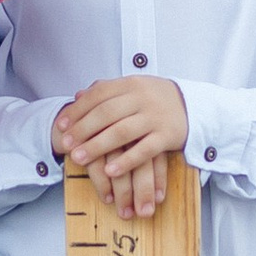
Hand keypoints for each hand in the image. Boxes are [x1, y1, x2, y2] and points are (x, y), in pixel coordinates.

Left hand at [53, 75, 189, 218]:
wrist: (193, 106)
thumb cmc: (155, 98)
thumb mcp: (133, 88)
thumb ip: (107, 91)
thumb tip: (78, 95)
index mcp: (131, 84)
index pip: (98, 95)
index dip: (77, 110)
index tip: (61, 125)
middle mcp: (142, 98)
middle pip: (106, 114)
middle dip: (83, 130)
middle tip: (65, 144)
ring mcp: (156, 117)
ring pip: (122, 132)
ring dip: (97, 146)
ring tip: (78, 158)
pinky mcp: (167, 136)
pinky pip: (144, 150)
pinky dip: (126, 161)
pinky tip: (109, 171)